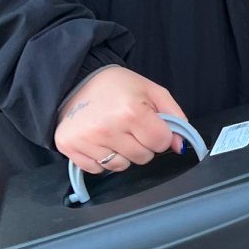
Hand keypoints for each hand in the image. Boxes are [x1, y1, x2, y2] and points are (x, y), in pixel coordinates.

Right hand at [54, 65, 188, 176]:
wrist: (77, 80)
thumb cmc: (116, 86)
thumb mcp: (151, 90)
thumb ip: (174, 116)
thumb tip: (179, 145)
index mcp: (131, 111)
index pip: (161, 142)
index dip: (159, 134)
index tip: (149, 124)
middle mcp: (108, 127)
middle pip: (143, 157)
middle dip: (142, 145)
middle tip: (129, 127)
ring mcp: (87, 139)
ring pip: (120, 166)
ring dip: (122, 154)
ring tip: (113, 133)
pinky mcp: (69, 146)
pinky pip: (96, 169)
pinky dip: (100, 159)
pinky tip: (98, 140)